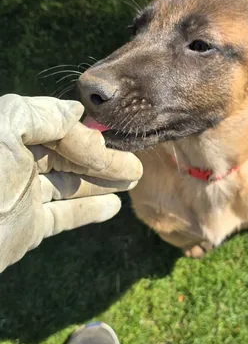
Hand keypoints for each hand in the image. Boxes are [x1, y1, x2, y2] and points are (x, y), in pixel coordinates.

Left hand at [0, 94, 142, 272]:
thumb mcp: (5, 128)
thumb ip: (41, 114)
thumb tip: (77, 118)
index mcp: (7, 133)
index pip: (55, 124)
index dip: (85, 133)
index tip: (111, 142)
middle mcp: (14, 161)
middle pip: (67, 154)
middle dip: (103, 157)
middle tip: (137, 164)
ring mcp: (21, 196)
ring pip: (70, 183)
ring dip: (103, 180)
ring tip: (135, 179)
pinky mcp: (27, 229)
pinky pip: (63, 215)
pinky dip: (89, 210)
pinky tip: (113, 207)